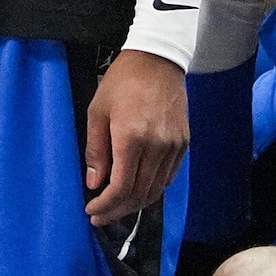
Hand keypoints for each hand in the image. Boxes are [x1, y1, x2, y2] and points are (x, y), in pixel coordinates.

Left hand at [84, 49, 187, 223]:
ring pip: (156, 190)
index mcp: (132, 138)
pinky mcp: (184, 143)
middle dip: (117, 210)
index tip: (92, 210)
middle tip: (100, 216)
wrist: (158, 59)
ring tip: (117, 208)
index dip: (106, 205)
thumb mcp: (98, 112)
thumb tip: (95, 183)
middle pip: (139, 194)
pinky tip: (137, 190)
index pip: (121, 187)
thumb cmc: (122, 81)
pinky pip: (168, 177)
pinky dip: (152, 189)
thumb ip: (96, 150)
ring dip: (135, 204)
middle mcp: (157, 146)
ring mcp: (174, 146)